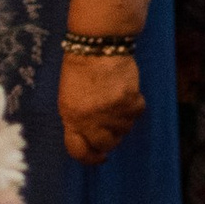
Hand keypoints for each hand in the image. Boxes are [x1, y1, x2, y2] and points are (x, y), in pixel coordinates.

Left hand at [59, 47, 142, 164]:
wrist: (96, 45)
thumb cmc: (80, 70)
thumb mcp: (68, 98)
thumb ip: (76, 120)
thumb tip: (90, 139)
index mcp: (71, 117)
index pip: (78, 150)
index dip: (90, 158)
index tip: (99, 157)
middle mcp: (90, 118)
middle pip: (105, 144)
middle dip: (109, 139)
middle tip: (111, 127)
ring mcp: (111, 110)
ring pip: (124, 130)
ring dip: (122, 121)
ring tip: (116, 102)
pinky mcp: (129, 100)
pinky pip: (136, 114)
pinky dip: (134, 107)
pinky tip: (127, 94)